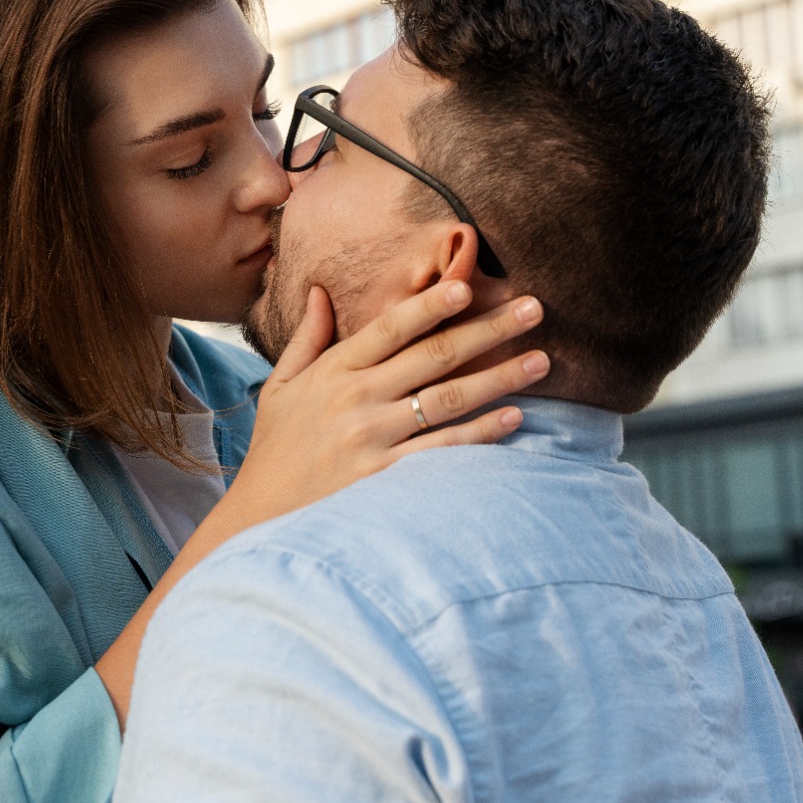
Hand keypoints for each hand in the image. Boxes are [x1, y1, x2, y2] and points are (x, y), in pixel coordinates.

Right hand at [223, 279, 546, 529]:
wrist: (259, 517)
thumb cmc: (276, 450)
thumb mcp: (280, 388)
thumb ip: (306, 339)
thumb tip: (317, 291)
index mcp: (335, 371)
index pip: (390, 328)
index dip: (430, 305)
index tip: (469, 285)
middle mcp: (357, 399)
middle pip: (434, 356)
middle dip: (488, 329)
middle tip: (535, 309)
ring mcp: (373, 438)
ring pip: (449, 399)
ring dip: (501, 377)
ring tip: (542, 361)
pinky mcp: (386, 477)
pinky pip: (443, 450)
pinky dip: (481, 433)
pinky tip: (515, 418)